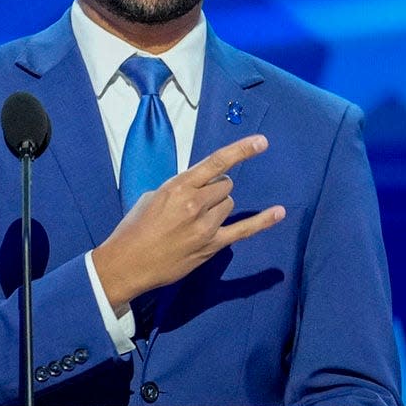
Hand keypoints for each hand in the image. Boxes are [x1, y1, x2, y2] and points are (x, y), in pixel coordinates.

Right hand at [91, 134, 284, 309]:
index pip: (216, 163)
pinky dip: (262, 221)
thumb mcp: (153, 196)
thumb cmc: (134, 227)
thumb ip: (180, 187)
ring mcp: (205, 226)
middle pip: (225, 185)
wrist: (126, 263)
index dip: (241, 151)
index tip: (261, 142)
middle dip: (215, 188)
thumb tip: (200, 186)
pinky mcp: (211, 246)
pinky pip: (243, 230)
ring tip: (196, 219)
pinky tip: (279, 212)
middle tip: (196, 201)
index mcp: (178, 186)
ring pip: (229, 203)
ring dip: (218, 206)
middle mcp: (195, 203)